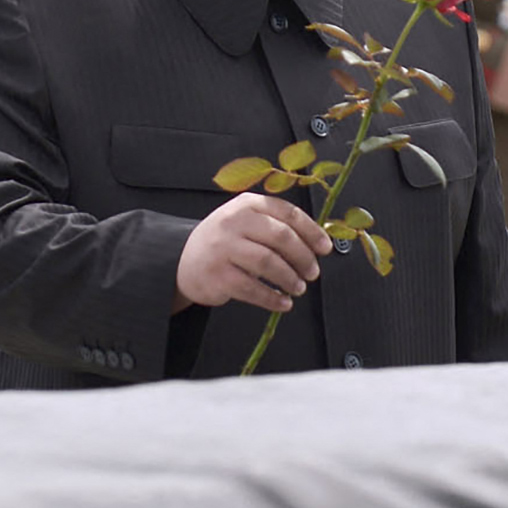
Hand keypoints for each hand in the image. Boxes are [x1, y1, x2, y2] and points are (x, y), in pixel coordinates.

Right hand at [173, 192, 330, 313]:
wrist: (182, 261)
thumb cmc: (224, 242)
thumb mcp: (245, 222)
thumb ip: (275, 225)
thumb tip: (316, 242)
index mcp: (247, 204)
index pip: (287, 212)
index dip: (311, 231)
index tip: (324, 248)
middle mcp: (234, 222)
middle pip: (281, 237)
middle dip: (303, 257)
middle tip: (313, 272)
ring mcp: (224, 248)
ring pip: (268, 262)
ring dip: (290, 278)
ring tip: (299, 288)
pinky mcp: (218, 275)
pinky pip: (253, 289)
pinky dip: (273, 298)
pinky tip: (282, 302)